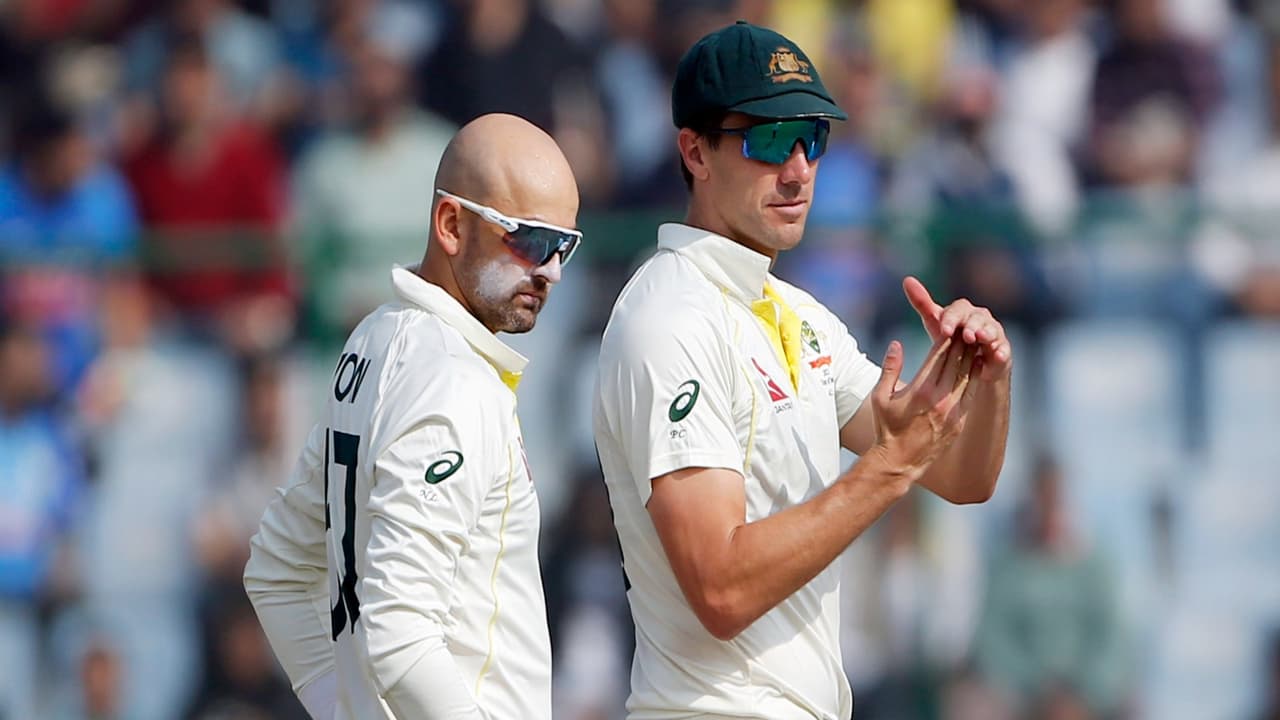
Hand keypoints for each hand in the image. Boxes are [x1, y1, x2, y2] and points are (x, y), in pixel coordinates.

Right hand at [867, 334, 977, 482]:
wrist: (900, 461)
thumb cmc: (886, 427)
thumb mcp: (880, 397)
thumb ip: (889, 368)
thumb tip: (896, 343)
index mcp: (920, 389)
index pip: (938, 354)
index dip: (946, 336)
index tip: (950, 322)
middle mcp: (939, 397)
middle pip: (956, 360)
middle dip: (962, 340)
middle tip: (967, 324)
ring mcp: (952, 409)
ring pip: (968, 374)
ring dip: (973, 355)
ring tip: (976, 339)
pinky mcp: (959, 419)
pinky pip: (972, 392)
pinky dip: (976, 375)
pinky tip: (978, 364)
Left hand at [903, 276, 1011, 381]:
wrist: (967, 365)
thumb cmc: (950, 339)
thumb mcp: (935, 323)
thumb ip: (923, 303)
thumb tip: (907, 280)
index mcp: (963, 311)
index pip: (958, 309)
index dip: (951, 319)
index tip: (944, 331)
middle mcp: (980, 318)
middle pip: (977, 317)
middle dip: (972, 325)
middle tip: (967, 335)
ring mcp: (993, 333)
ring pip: (992, 330)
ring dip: (988, 333)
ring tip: (981, 339)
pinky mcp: (1002, 351)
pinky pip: (1004, 350)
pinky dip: (1001, 352)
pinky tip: (998, 356)